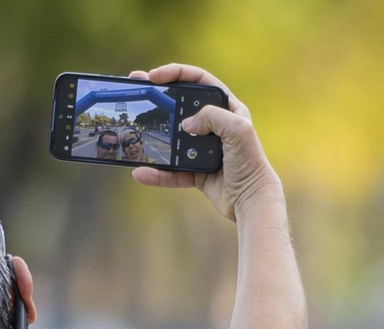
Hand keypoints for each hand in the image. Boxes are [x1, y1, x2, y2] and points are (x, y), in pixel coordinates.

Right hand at [126, 63, 281, 221]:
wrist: (250, 201)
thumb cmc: (250, 162)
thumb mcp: (238, 130)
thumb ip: (212, 116)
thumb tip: (185, 124)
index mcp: (228, 108)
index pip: (199, 81)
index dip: (176, 74)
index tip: (154, 76)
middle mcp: (215, 125)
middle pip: (180, 105)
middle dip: (157, 98)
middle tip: (137, 88)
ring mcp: (203, 149)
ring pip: (172, 138)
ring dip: (152, 135)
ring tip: (133, 131)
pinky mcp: (195, 171)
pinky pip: (171, 170)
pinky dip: (157, 173)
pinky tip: (142, 172)